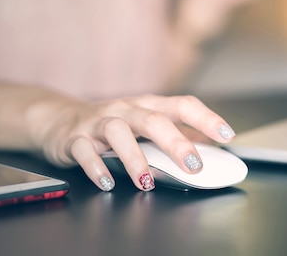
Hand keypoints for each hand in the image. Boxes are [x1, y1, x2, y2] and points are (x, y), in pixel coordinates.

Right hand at [38, 94, 234, 190]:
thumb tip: (208, 145)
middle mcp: (126, 109)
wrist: (59, 121)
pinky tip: (108, 182)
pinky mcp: (76, 139)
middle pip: (154, 120)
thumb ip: (175, 133)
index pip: (182, 105)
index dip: (206, 118)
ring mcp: (99, 122)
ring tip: (147, 181)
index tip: (227, 135)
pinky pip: (84, 151)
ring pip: (118, 132)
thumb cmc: (112, 124)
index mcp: (149, 105)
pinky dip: (96, 167)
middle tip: (194, 165)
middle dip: (176, 143)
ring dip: (135, 158)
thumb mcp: (145, 124)